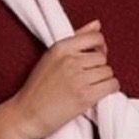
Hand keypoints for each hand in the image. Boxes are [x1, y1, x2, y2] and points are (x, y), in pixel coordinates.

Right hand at [10, 20, 118, 138]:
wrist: (26, 114)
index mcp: (61, 48)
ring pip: (108, 72)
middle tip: (88, 78)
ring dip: (104, 80)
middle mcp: (70, 60)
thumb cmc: (37, 88)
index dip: (100, 46)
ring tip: (90, 87)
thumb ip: (76, 39)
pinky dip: (110, 89)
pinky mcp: (85, 96)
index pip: (95, 37)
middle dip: (99, 67)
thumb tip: (97, 23)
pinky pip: (111, 85)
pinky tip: (99, 93)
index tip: (96, 56)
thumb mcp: (51, 57)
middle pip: (102, 57)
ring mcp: (78, 78)